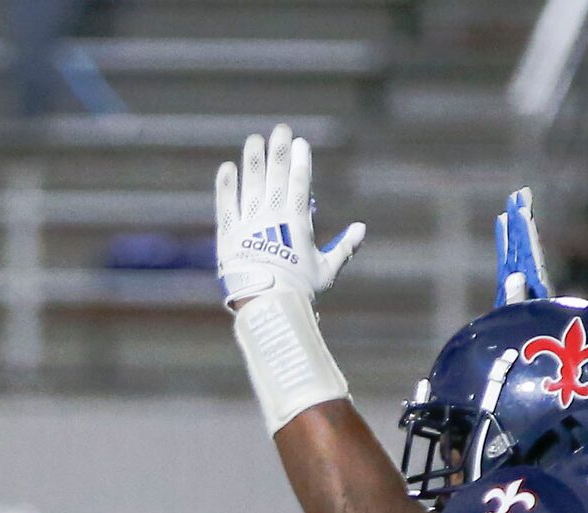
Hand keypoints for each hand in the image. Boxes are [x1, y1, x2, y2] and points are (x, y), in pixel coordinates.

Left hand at [214, 123, 364, 310]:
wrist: (267, 308)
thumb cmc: (299, 292)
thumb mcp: (326, 271)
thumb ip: (343, 248)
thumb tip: (361, 229)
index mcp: (297, 223)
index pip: (300, 183)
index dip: (300, 161)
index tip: (300, 142)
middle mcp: (273, 217)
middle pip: (277, 176)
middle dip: (279, 151)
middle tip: (280, 129)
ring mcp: (249, 224)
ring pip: (251, 184)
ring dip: (253, 160)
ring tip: (254, 140)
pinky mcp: (229, 236)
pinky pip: (226, 206)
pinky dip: (226, 186)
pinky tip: (227, 168)